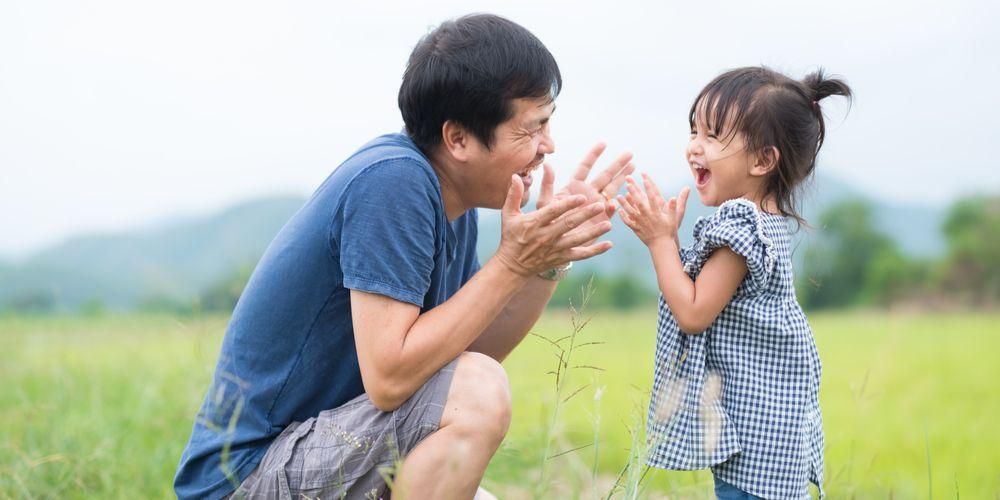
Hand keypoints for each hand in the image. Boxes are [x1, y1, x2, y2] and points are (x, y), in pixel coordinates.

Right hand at [494, 174, 612, 276]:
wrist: (513, 265)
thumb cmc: (512, 236)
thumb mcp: (509, 214)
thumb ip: (513, 194)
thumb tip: (516, 176)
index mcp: (534, 223)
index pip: (553, 212)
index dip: (567, 205)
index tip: (581, 197)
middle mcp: (546, 236)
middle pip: (569, 224)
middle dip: (585, 215)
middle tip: (600, 205)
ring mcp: (555, 248)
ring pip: (577, 240)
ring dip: (594, 233)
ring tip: (608, 225)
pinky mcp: (561, 258)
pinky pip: (581, 255)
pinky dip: (595, 251)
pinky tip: (609, 244)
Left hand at [536, 143, 634, 237]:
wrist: (554, 245)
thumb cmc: (545, 224)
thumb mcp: (544, 204)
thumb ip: (547, 186)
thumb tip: (547, 165)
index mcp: (573, 187)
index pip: (585, 167)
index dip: (594, 155)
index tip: (603, 143)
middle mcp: (587, 194)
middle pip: (605, 176)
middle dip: (617, 165)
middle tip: (629, 153)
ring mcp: (596, 207)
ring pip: (613, 189)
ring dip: (623, 179)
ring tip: (634, 167)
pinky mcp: (601, 220)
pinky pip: (613, 211)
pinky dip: (617, 205)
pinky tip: (622, 199)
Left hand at [618, 173, 689, 247]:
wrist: (661, 246)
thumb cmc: (669, 231)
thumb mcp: (674, 219)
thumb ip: (673, 208)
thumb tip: (674, 197)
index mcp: (656, 212)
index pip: (652, 196)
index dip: (648, 187)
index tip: (645, 178)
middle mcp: (647, 216)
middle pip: (639, 201)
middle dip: (633, 191)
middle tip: (628, 182)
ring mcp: (640, 222)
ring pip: (630, 211)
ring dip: (624, 203)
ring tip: (618, 196)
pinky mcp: (635, 228)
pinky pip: (627, 221)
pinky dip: (623, 216)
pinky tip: (619, 210)